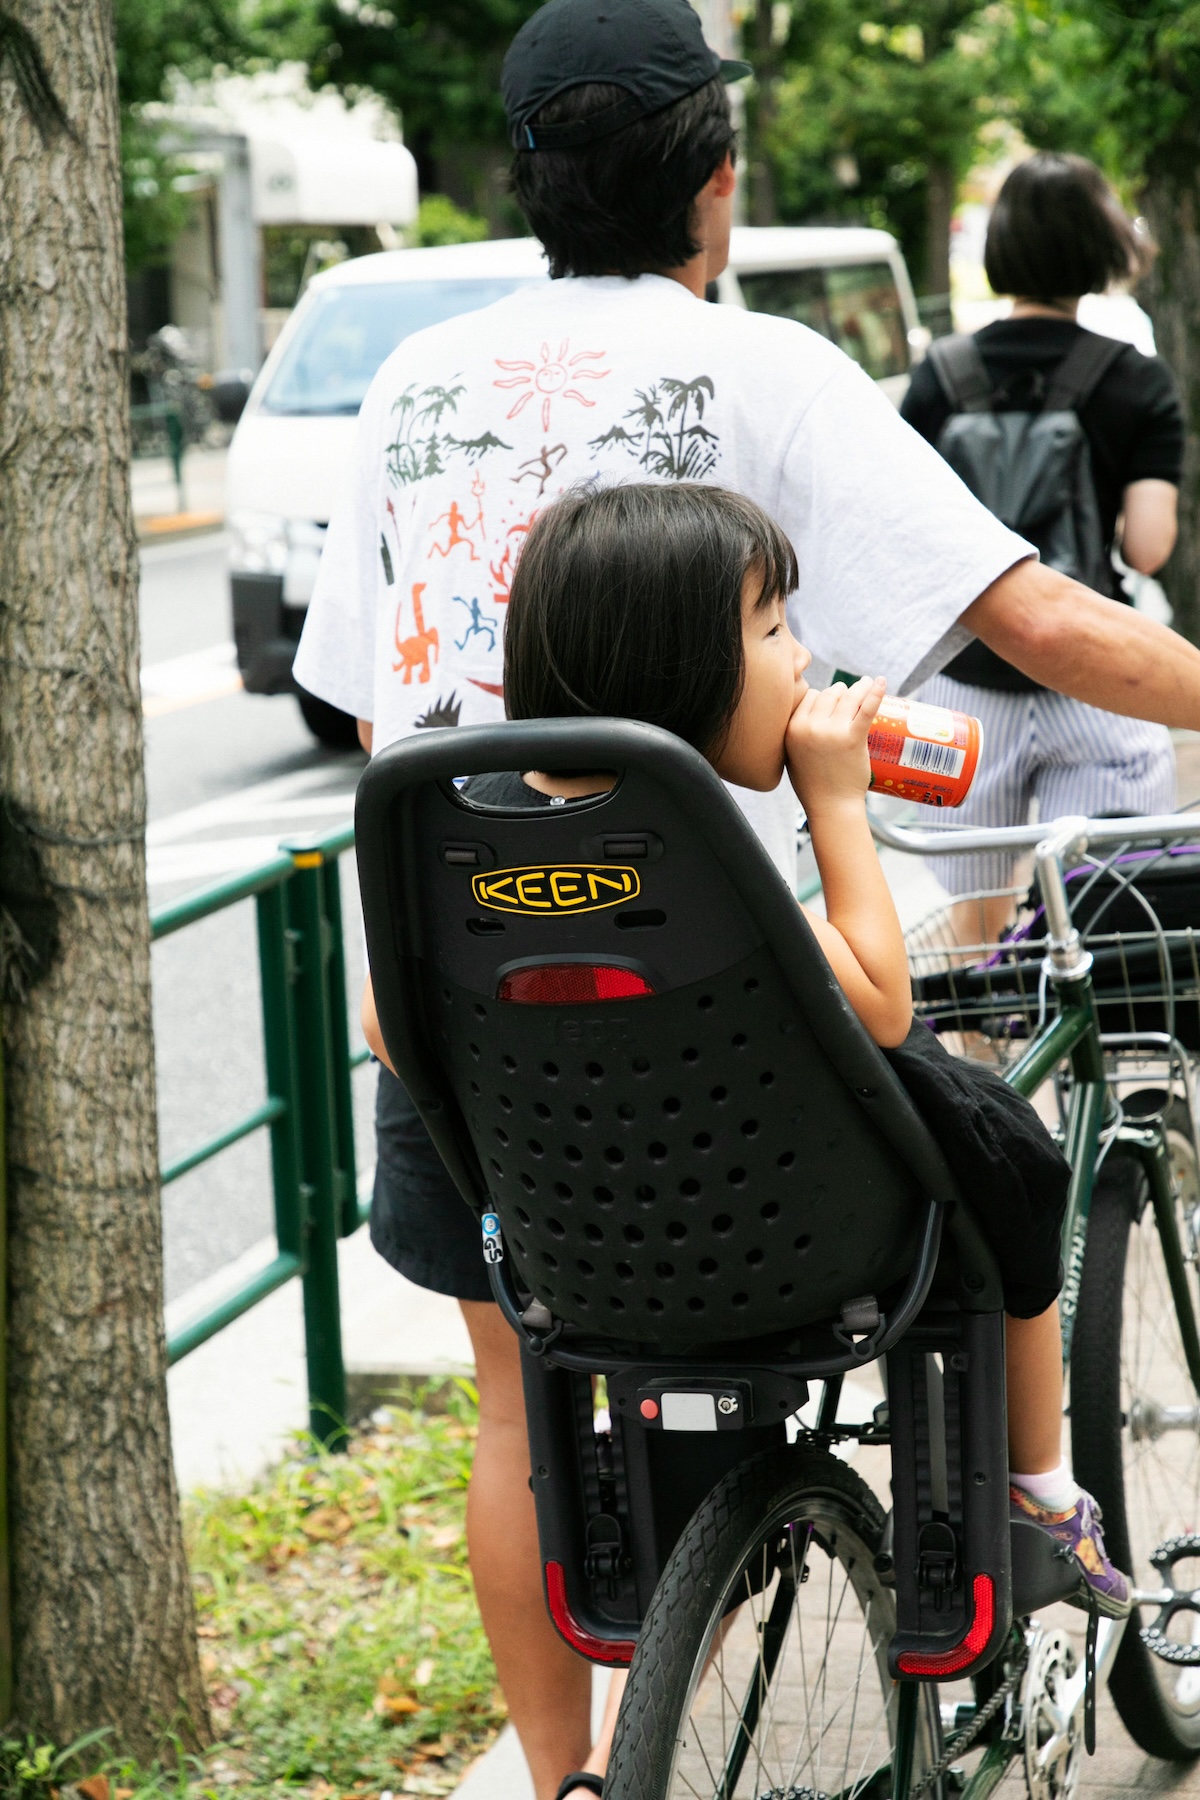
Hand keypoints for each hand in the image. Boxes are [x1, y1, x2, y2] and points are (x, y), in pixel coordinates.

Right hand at [785, 675, 885, 816]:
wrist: (831, 806)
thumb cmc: (813, 784)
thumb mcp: (792, 754)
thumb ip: (798, 733)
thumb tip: (811, 715)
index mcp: (792, 728)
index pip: (810, 696)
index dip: (823, 697)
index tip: (833, 700)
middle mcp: (810, 727)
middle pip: (829, 694)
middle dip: (842, 691)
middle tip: (852, 692)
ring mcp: (832, 732)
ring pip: (848, 697)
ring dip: (860, 687)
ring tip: (868, 683)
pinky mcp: (853, 739)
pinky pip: (866, 710)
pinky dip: (875, 693)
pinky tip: (881, 682)